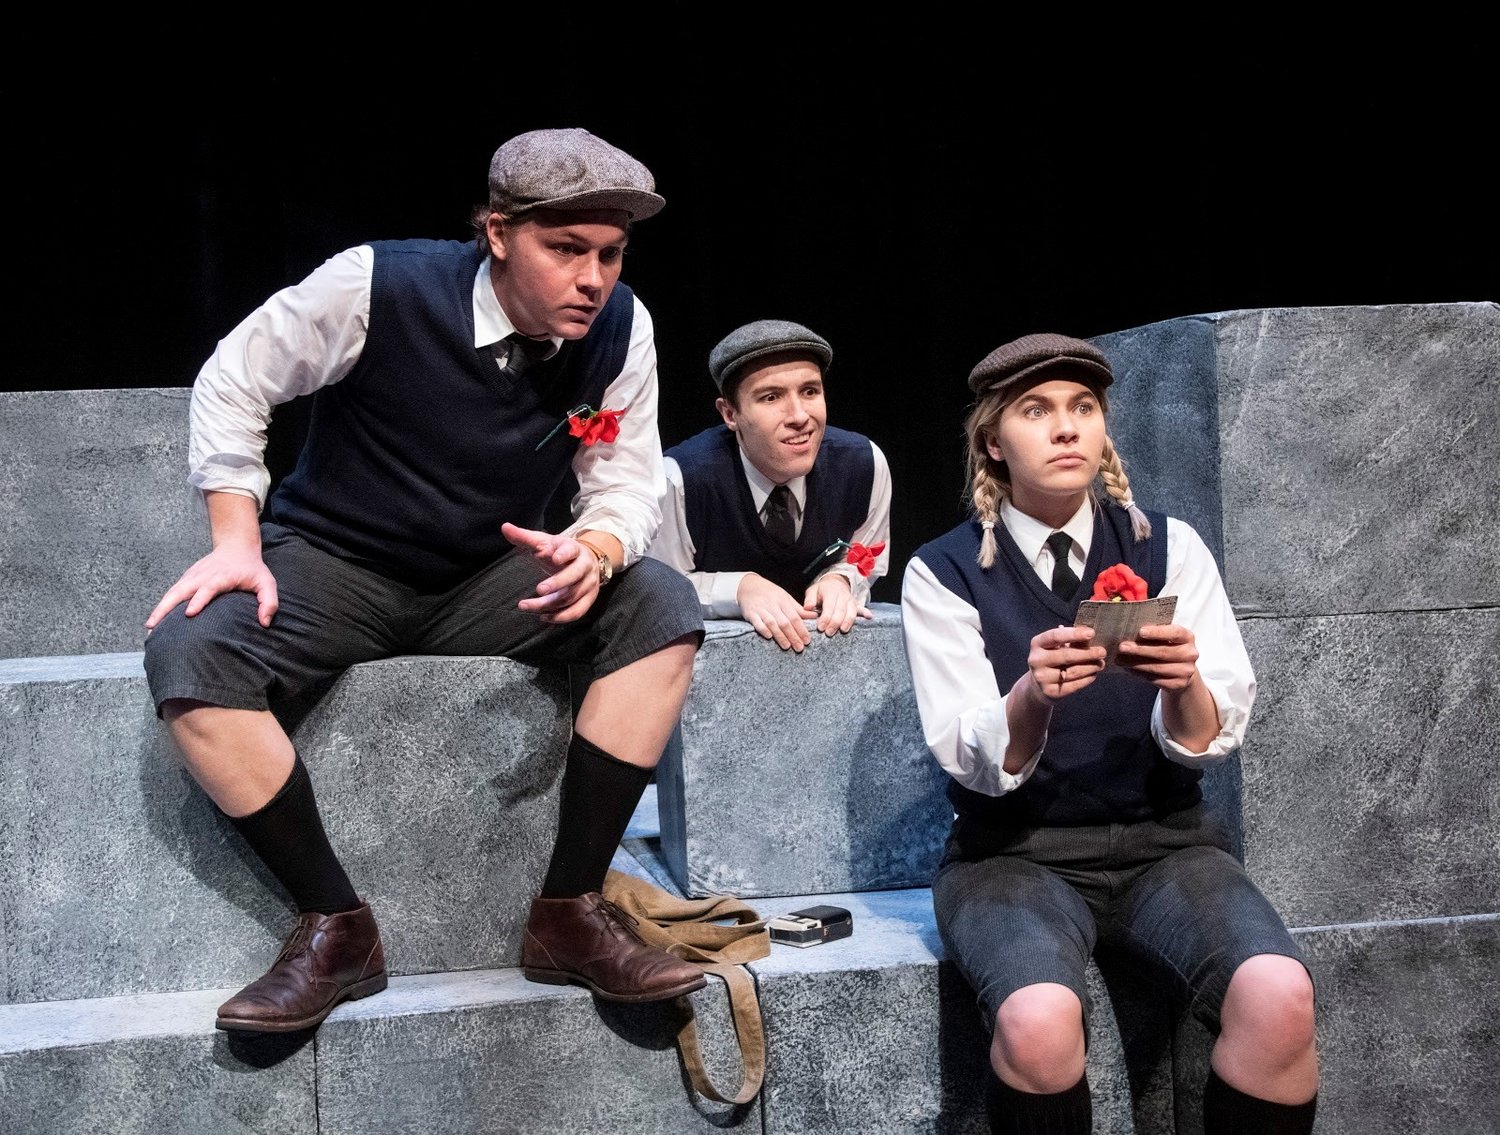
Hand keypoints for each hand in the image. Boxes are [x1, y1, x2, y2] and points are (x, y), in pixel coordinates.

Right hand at [145, 543, 277, 629]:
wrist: (236, 546)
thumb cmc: (252, 569)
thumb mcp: (267, 582)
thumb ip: (269, 602)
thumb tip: (265, 623)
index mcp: (222, 577)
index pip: (208, 588)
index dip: (199, 600)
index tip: (190, 613)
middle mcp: (203, 576)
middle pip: (181, 590)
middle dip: (167, 607)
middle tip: (155, 626)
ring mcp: (192, 576)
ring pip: (172, 592)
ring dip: (160, 608)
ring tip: (149, 628)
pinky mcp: (187, 578)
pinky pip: (172, 593)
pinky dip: (162, 605)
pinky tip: (155, 621)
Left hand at [502, 522, 599, 623]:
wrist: (585, 559)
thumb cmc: (559, 550)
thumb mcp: (543, 541)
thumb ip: (524, 536)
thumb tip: (504, 527)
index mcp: (574, 549)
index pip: (571, 550)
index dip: (564, 554)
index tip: (554, 558)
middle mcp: (585, 566)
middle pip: (574, 576)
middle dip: (557, 583)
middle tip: (539, 590)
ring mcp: (589, 584)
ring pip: (572, 597)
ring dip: (551, 604)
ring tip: (528, 606)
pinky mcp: (589, 599)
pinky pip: (577, 611)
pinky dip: (561, 617)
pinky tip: (544, 617)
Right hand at [737, 573, 815, 651]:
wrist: (748, 585)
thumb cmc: (769, 593)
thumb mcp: (785, 597)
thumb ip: (798, 609)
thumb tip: (814, 616)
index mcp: (783, 601)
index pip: (795, 617)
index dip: (802, 629)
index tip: (807, 641)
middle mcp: (773, 605)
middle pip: (784, 622)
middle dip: (793, 636)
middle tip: (800, 648)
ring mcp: (761, 609)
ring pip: (772, 623)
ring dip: (780, 636)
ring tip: (787, 646)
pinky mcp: (750, 613)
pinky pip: (756, 622)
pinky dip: (763, 629)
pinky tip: (769, 637)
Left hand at [804, 574, 871, 636]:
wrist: (835, 582)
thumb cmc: (821, 590)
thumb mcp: (813, 591)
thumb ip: (810, 600)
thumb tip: (807, 608)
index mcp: (830, 591)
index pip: (829, 606)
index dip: (825, 617)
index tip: (821, 628)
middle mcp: (842, 595)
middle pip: (840, 610)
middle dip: (835, 622)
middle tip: (829, 633)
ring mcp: (850, 599)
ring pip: (851, 611)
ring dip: (848, 621)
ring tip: (843, 630)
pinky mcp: (855, 604)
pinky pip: (861, 608)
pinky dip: (865, 612)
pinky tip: (869, 617)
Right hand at [1025, 625, 1105, 700]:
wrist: (1038, 684)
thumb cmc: (1052, 659)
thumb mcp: (1056, 647)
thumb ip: (1071, 641)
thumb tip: (1090, 639)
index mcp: (1037, 644)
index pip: (1056, 636)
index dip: (1074, 634)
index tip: (1092, 633)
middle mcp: (1036, 660)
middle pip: (1066, 655)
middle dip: (1088, 653)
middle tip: (1102, 652)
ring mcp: (1042, 678)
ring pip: (1073, 671)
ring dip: (1091, 667)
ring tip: (1100, 664)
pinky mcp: (1050, 692)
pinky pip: (1074, 685)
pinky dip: (1087, 679)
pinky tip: (1093, 674)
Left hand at [1115, 623, 1199, 689]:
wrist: (1181, 670)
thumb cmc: (1168, 647)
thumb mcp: (1166, 637)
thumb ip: (1154, 633)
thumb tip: (1129, 632)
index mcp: (1188, 637)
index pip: (1174, 633)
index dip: (1157, 632)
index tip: (1140, 631)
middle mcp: (1190, 654)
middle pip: (1162, 652)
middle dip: (1139, 650)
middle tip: (1122, 647)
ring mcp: (1186, 671)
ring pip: (1156, 668)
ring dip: (1135, 663)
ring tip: (1120, 659)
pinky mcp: (1178, 684)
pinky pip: (1155, 679)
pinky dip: (1138, 673)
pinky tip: (1128, 668)